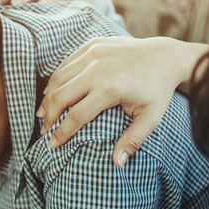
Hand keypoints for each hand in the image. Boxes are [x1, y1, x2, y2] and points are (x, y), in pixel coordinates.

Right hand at [38, 36, 208, 165]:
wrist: (166, 56)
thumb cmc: (157, 91)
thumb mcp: (150, 118)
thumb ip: (132, 141)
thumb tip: (117, 164)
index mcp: (112, 88)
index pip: (76, 115)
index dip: (62, 132)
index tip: (52, 145)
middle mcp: (99, 68)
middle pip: (61, 96)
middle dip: (49, 116)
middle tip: (44, 130)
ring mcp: (94, 53)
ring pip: (59, 78)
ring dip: (47, 98)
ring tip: (42, 114)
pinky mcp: (93, 44)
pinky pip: (66, 63)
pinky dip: (56, 79)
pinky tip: (52, 92)